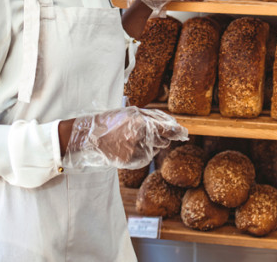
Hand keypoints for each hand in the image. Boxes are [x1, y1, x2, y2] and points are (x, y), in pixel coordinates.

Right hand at [64, 106, 187, 169]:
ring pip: (154, 151)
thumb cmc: (114, 121)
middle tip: (143, 134)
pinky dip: (140, 154)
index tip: (185, 133)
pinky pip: (144, 158)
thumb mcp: (133, 113)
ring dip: (149, 146)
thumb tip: (176, 125)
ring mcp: (136, 151)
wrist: (91, 135)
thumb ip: (154, 118)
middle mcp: (141, 138)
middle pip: (163, 142)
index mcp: (143, 124)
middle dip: (159, 139)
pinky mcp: (131, 162)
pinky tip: (128, 148)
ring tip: (131, 140)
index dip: (178, 132)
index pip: (168, 129)